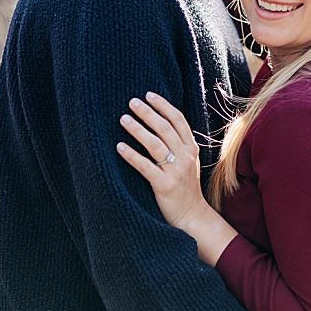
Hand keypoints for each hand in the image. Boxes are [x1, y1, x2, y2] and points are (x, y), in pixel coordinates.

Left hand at [117, 92, 206, 231]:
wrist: (191, 216)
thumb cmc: (184, 187)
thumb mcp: (187, 162)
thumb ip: (177, 144)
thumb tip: (157, 122)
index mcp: (190, 148)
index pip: (178, 120)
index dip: (163, 105)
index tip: (148, 94)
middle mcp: (185, 157)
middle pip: (164, 128)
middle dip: (147, 113)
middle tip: (131, 102)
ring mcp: (175, 171)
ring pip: (155, 144)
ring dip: (138, 129)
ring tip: (123, 119)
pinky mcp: (164, 186)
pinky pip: (145, 167)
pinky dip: (132, 155)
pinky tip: (119, 147)